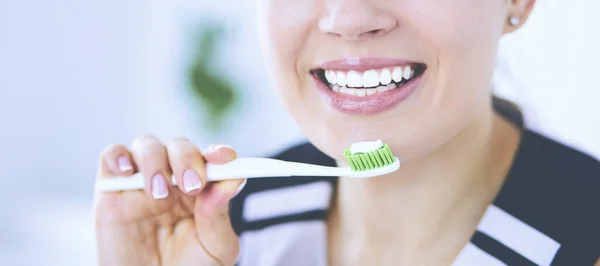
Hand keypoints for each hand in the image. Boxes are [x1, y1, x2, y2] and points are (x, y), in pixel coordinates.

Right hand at [94, 136, 245, 265]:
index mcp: (202, 191)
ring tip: (159, 193)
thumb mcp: (216, 249)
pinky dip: (118, 155)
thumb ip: (219, 214)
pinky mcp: (111, 192)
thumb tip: (233, 179)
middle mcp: (173, 181)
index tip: (225, 157)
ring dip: (155, 161)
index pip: (211, 159)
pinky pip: (110, 157)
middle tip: (191, 185)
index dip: (218, 152)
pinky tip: (128, 172)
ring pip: (147, 145)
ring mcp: (141, 184)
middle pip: (179, 147)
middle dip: (187, 159)